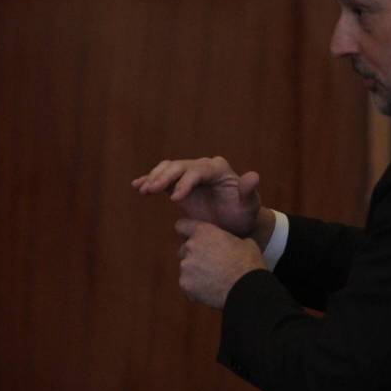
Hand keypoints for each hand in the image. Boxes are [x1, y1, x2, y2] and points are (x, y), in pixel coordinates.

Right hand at [132, 157, 260, 237]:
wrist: (235, 224)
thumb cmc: (243, 215)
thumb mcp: (249, 206)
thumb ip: (249, 192)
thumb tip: (253, 176)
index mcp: (218, 169)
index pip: (198, 171)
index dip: (185, 182)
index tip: (174, 199)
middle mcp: (203, 167)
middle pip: (180, 166)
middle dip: (164, 177)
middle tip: (151, 190)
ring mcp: (189, 174)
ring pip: (168, 169)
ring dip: (154, 177)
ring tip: (143, 189)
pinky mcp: (179, 184)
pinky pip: (163, 178)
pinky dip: (149, 180)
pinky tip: (137, 186)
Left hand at [175, 219, 264, 308]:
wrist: (246, 289)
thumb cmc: (248, 262)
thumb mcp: (244, 242)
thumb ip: (229, 239)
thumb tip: (231, 243)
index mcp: (203, 232)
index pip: (182, 225)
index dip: (186, 231)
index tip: (191, 237)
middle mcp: (190, 246)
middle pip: (184, 249)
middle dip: (193, 255)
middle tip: (209, 263)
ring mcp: (185, 266)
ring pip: (186, 268)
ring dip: (195, 272)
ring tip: (212, 280)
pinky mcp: (185, 284)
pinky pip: (187, 284)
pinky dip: (195, 288)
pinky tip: (209, 291)